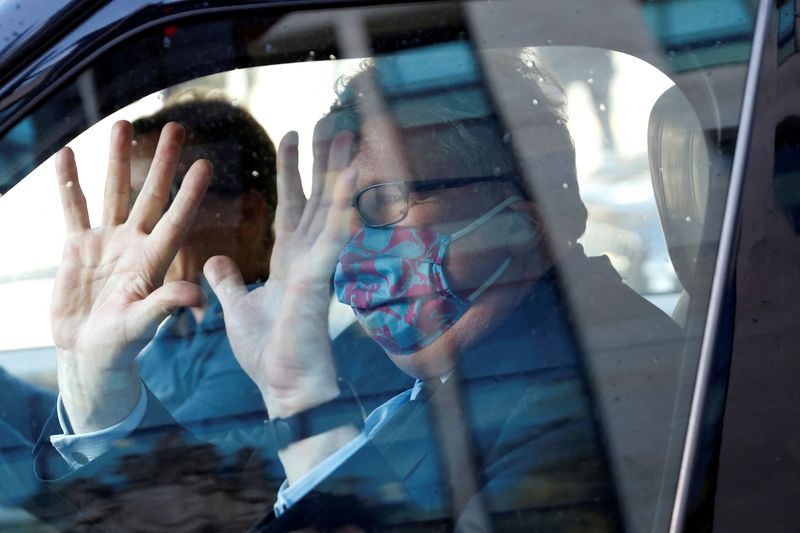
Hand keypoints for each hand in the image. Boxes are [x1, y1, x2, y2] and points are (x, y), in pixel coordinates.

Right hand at [51, 121, 210, 432]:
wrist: (88, 353)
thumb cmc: (121, 346)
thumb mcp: (142, 326)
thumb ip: (164, 306)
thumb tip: (195, 295)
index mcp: (155, 261)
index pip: (177, 219)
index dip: (190, 193)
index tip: (204, 163)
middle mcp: (135, 244)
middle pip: (150, 195)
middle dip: (161, 161)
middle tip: (175, 126)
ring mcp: (107, 242)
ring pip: (113, 192)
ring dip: (116, 159)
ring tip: (122, 123)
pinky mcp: (77, 247)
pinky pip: (74, 209)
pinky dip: (69, 183)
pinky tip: (68, 155)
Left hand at [204, 129, 356, 418]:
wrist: (284, 386)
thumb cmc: (268, 352)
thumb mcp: (238, 307)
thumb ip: (228, 281)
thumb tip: (216, 259)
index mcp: (289, 260)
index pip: (291, 204)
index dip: (290, 170)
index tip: (289, 135)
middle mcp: (307, 256)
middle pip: (317, 197)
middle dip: (321, 160)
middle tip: (330, 123)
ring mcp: (317, 265)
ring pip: (330, 209)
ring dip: (337, 172)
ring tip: (345, 137)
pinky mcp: (319, 279)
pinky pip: (332, 237)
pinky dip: (342, 209)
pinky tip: (350, 181)